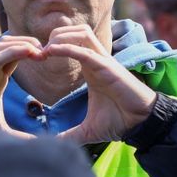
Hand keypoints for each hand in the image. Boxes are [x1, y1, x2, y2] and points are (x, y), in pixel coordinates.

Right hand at [0, 36, 44, 133]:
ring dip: (22, 43)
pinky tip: (29, 51)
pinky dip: (14, 51)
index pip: (13, 55)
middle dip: (27, 42)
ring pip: (2, 45)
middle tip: (46, 50)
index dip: (29, 50)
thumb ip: (21, 135)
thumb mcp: (4, 129)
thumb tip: (39, 145)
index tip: (45, 56)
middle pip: (8, 44)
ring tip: (39, 49)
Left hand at [43, 26, 156, 143]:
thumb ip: (70, 135)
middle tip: (39, 52)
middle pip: (75, 31)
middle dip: (55, 35)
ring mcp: (103, 61)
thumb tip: (54, 146)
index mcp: (91, 67)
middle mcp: (97, 60)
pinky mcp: (107, 67)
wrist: (141, 124)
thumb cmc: (119, 121)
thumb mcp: (88, 129)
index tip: (36, 57)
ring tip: (45, 52)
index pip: (72, 42)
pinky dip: (67, 48)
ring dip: (60, 37)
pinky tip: (51, 51)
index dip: (53, 44)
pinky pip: (85, 51)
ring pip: (81, 33)